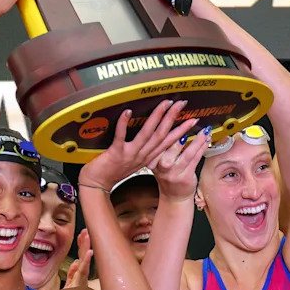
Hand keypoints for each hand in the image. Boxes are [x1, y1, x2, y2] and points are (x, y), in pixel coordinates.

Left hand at [64, 229, 92, 289]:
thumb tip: (75, 261)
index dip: (82, 245)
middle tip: (86, 231)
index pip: (81, 256)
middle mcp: (82, 275)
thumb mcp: (71, 284)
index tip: (83, 233)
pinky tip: (89, 252)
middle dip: (85, 243)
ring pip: (84, 260)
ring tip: (87, 236)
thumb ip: (73, 273)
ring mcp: (81, 279)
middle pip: (84, 256)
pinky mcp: (79, 283)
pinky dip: (86, 261)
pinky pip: (83, 270)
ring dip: (86, 248)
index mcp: (80, 274)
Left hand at [79, 101, 196, 190]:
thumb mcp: (134, 161)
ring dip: (156, 117)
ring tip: (164, 104)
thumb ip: (143, 150)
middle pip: (161, 135)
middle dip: (172, 118)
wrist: (97, 184)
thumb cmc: (113, 170)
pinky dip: (124, 124)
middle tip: (181, 104)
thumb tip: (150, 136)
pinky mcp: (116, 153)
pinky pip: (121, 137)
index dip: (181, 131)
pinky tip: (128, 111)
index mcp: (147, 156)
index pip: (168, 142)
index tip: (192, 119)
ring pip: (147, 134)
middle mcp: (142, 155)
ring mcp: (130, 154)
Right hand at [149, 124, 210, 201]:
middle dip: (183, 130)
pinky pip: (195, 160)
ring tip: (204, 130)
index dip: (166, 125)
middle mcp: (161, 166)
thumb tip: (172, 122)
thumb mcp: (160, 160)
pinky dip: (201, 148)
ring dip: (198, 140)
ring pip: (187, 152)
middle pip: (172, 144)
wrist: (173, 196)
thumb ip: (163, 145)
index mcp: (152, 158)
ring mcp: (173, 173)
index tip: (174, 113)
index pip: (159, 139)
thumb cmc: (168, 174)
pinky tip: (206, 140)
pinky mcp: (185, 177)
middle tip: (192, 118)